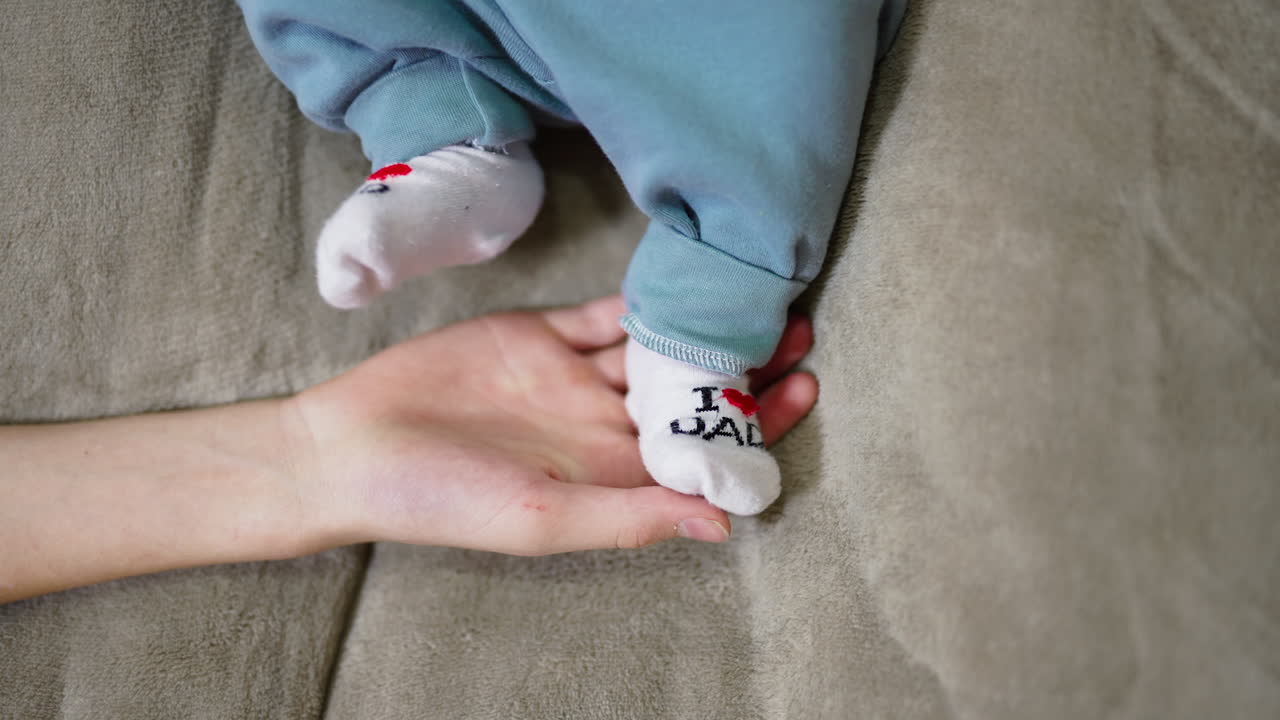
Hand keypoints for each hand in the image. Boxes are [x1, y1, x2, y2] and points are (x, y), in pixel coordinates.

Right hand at [289, 296, 817, 554]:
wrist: (354, 446)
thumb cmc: (442, 500)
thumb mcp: (541, 519)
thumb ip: (633, 518)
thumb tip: (727, 525)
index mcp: (610, 476)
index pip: (697, 449)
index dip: (752, 425)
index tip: (801, 392)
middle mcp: (600, 425)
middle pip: (689, 392)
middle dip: (745, 367)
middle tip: (802, 334)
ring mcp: (571, 376)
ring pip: (656, 346)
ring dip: (702, 326)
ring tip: (761, 297)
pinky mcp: (538, 335)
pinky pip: (603, 314)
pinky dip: (643, 299)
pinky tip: (684, 278)